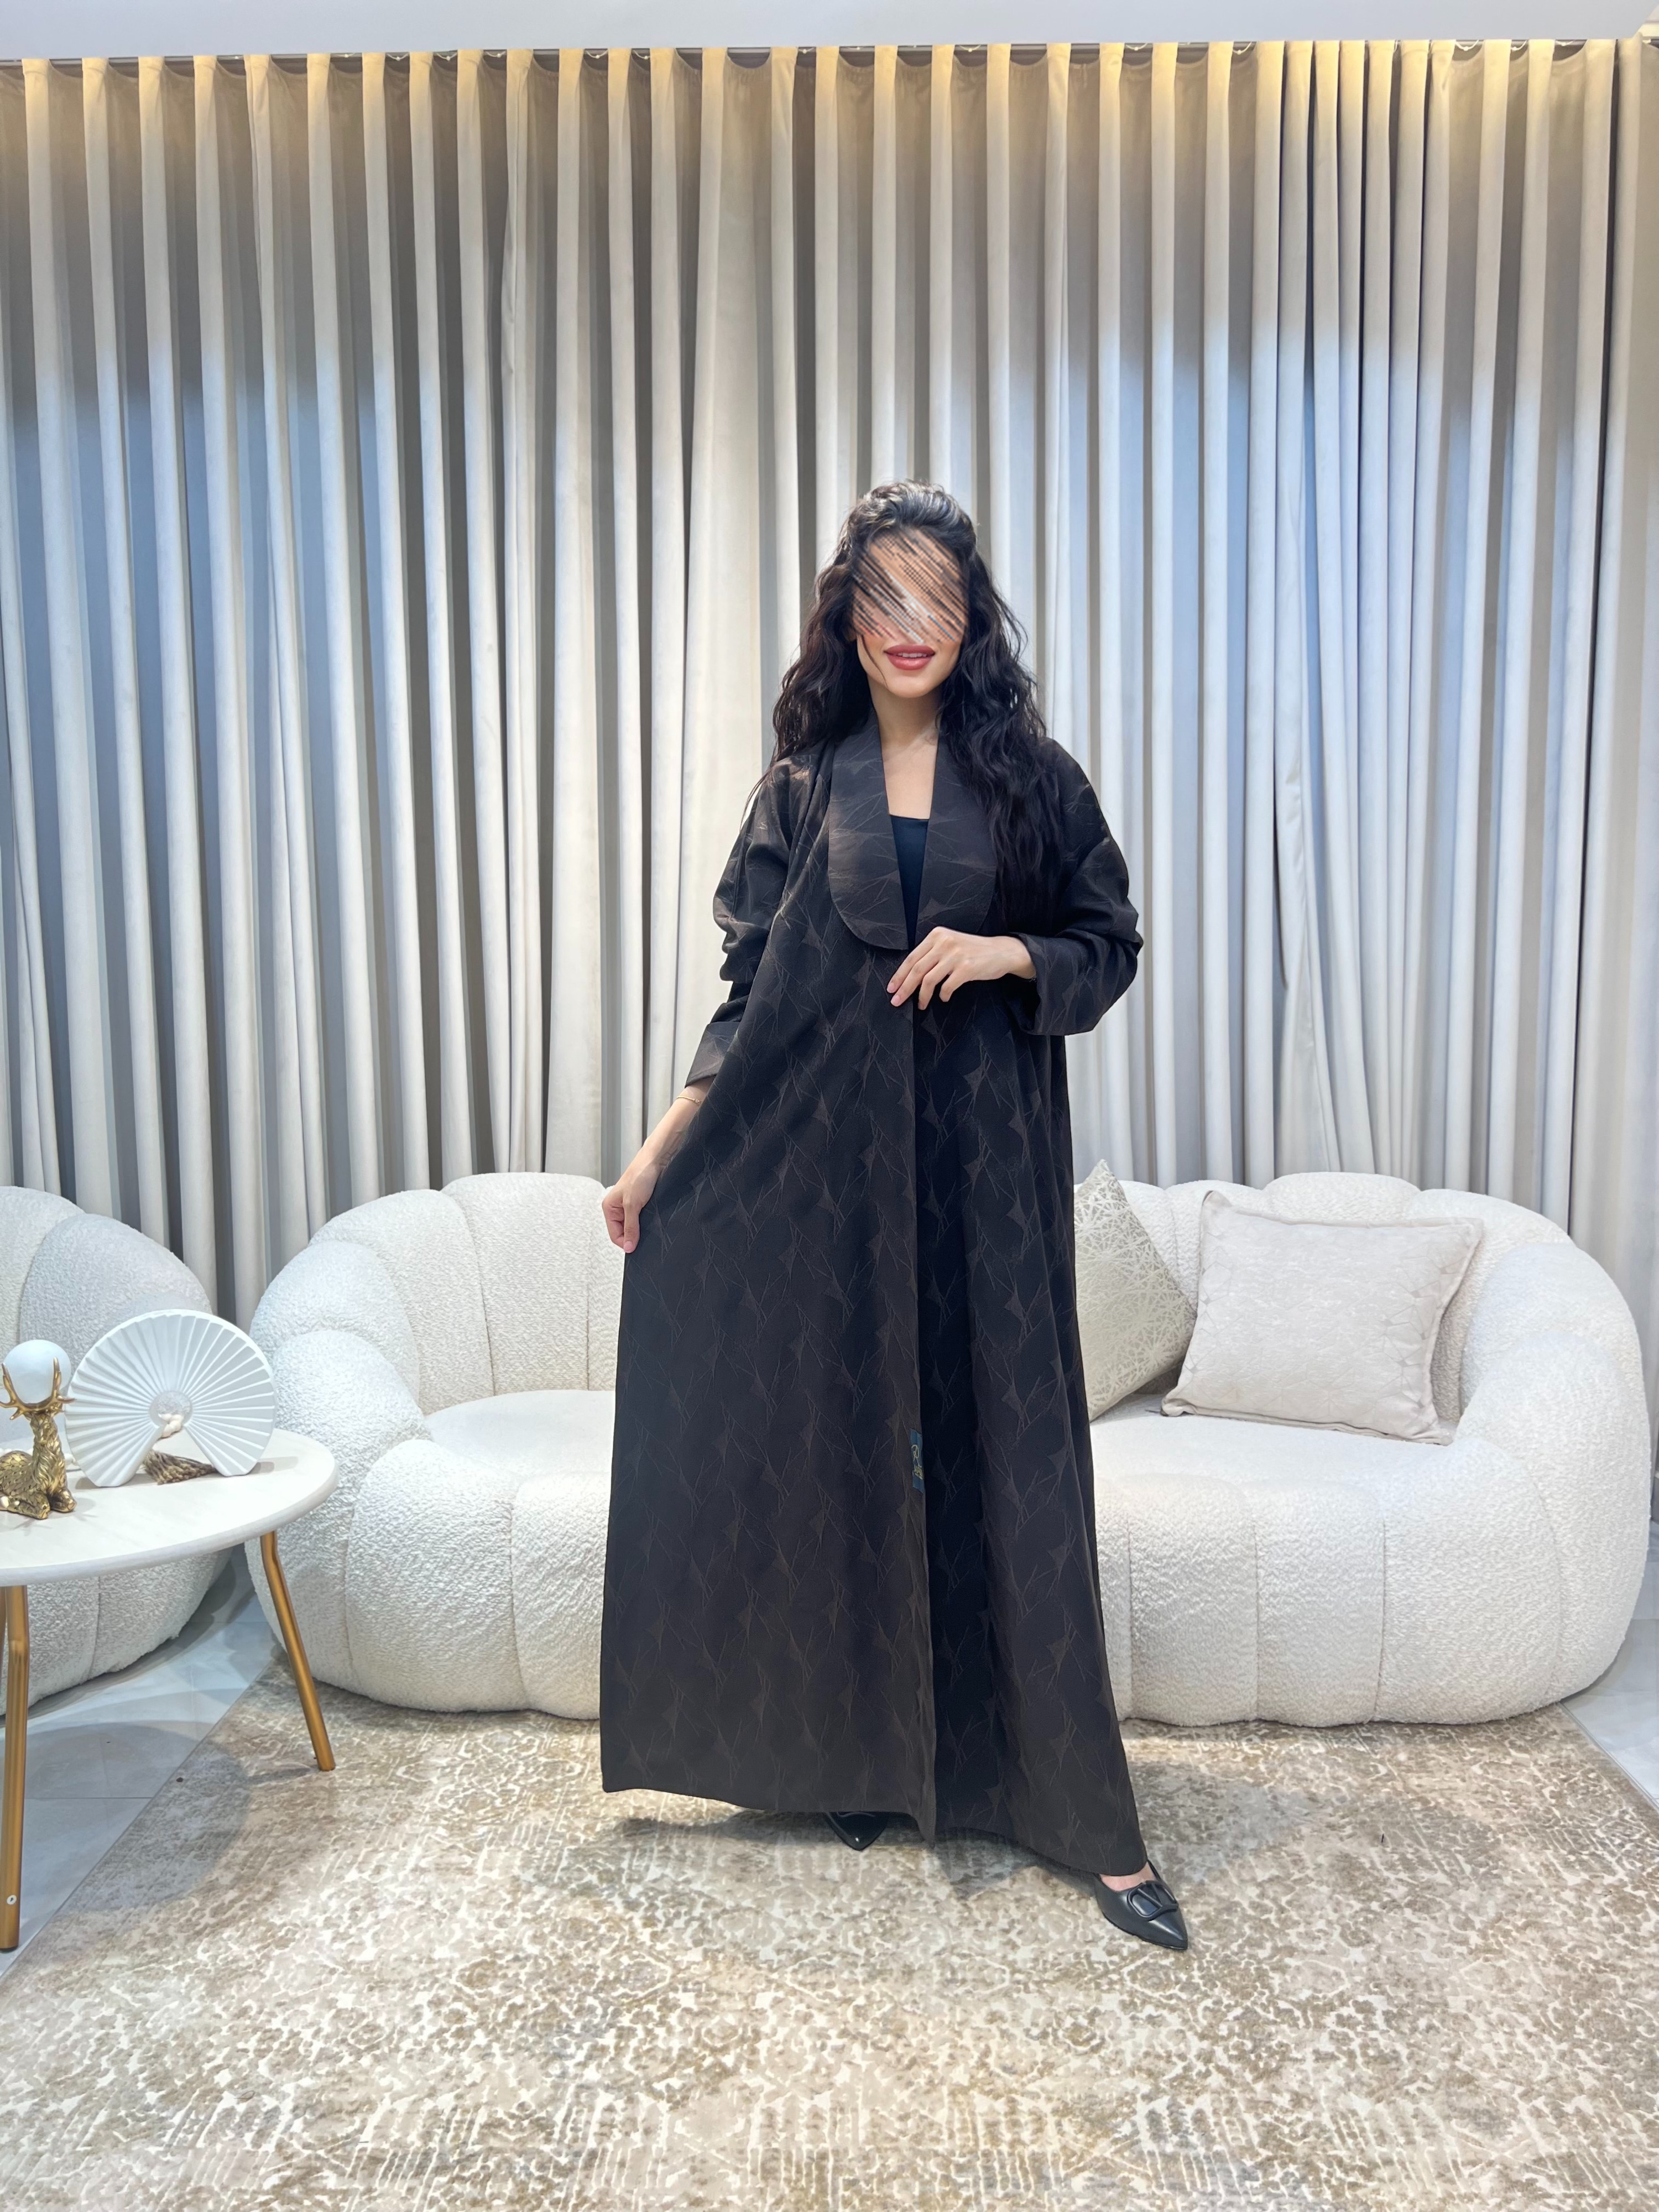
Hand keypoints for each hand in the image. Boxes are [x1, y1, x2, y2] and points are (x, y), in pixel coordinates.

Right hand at [602, 1155, 661, 1252]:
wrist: (656, 1160)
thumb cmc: (640, 1175)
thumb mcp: (633, 1205)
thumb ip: (630, 1227)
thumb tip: (629, 1246)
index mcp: (609, 1207)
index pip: (614, 1235)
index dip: (626, 1243)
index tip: (637, 1247)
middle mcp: (617, 1208)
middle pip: (624, 1232)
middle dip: (634, 1235)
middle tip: (644, 1233)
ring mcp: (629, 1206)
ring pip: (634, 1226)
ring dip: (641, 1228)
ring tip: (648, 1222)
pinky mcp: (641, 1204)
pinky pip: (641, 1220)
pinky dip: (646, 1222)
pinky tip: (651, 1218)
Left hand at [887, 929, 1036, 1009]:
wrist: (1002, 951)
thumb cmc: (974, 951)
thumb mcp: (950, 944)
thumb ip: (932, 954)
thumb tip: (910, 976)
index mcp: (937, 935)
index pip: (912, 958)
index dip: (899, 975)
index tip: (892, 988)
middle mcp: (944, 943)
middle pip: (917, 970)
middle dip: (904, 988)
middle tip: (897, 1001)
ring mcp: (955, 955)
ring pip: (929, 980)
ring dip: (922, 996)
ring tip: (921, 1004)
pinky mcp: (966, 968)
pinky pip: (946, 986)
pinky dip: (942, 995)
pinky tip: (943, 998)